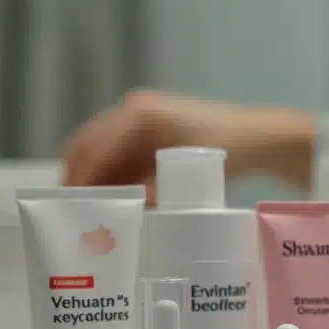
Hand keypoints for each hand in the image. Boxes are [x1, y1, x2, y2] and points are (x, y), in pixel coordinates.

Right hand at [62, 90, 313, 203]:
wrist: (259, 138)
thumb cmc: (229, 153)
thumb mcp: (188, 178)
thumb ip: (153, 196)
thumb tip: (121, 217)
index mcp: (138, 116)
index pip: (94, 151)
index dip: (79, 182)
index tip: (69, 210)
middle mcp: (132, 111)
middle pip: (87, 147)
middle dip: (78, 181)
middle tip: (72, 216)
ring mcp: (138, 116)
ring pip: (99, 151)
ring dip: (93, 179)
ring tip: (89, 214)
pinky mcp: (146, 127)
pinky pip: (117, 152)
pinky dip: (110, 175)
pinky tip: (112, 200)